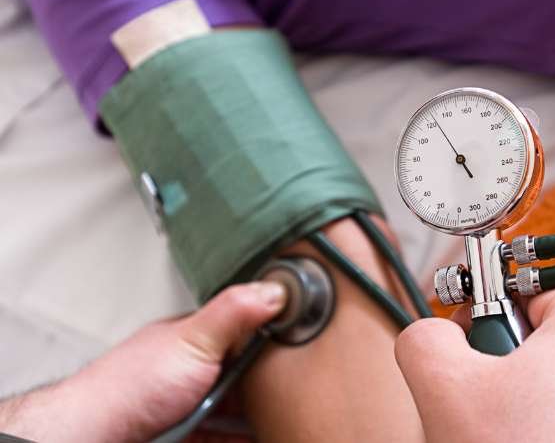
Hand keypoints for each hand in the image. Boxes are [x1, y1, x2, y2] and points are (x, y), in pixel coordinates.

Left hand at [0, 281, 286, 442]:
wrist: (96, 435)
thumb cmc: (131, 388)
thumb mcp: (193, 340)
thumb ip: (234, 313)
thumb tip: (274, 288)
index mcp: (191, 338)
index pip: (239, 329)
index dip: (268, 337)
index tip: (297, 345)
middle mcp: (187, 369)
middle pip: (237, 373)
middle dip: (263, 381)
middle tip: (292, 389)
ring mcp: (183, 403)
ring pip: (228, 407)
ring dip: (252, 414)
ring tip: (279, 414)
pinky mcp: (182, 433)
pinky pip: (219, 435)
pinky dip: (238, 438)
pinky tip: (253, 438)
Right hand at [395, 283, 554, 442]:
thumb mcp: (442, 385)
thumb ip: (425, 337)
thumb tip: (432, 335)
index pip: (532, 288)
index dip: (489, 308)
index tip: (470, 336)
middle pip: (549, 337)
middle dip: (505, 362)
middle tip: (479, 397)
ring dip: (526, 401)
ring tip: (501, 434)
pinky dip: (553, 430)